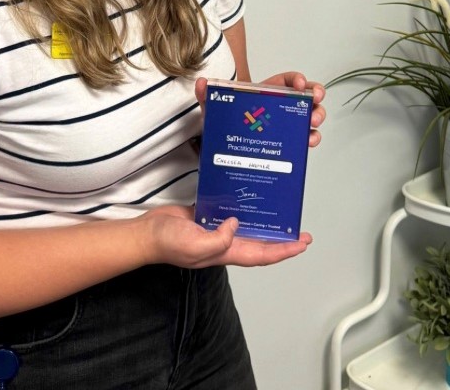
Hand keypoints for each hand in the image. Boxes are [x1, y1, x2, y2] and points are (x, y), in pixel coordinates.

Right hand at [141, 204, 311, 268]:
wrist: (147, 233)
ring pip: (247, 228)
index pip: (262, 254)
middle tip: (300, 231)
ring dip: (264, 222)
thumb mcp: (195, 245)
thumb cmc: (169, 243)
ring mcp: (216, 231)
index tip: (301, 243)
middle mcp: (225, 243)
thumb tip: (235, 225)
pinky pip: (229, 213)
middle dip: (281, 239)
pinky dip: (241, 207)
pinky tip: (248, 196)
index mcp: (226, 253)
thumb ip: (218, 240)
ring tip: (280, 212)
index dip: (283, 250)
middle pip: (260, 243)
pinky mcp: (207, 217)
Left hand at [194, 72, 325, 147]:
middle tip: (314, 103)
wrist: (225, 149)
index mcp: (268, 93)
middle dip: (315, 97)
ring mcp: (286, 125)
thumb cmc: (225, 123)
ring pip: (310, 116)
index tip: (300, 84)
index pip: (288, 81)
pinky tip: (308, 141)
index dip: (297, 79)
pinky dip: (311, 138)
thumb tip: (202, 83)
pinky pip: (305, 138)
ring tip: (312, 123)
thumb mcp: (215, 109)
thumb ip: (207, 96)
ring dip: (316, 116)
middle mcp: (281, 107)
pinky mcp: (288, 143)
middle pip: (306, 96)